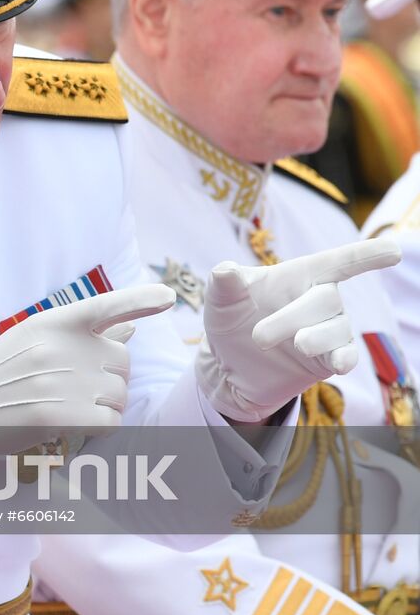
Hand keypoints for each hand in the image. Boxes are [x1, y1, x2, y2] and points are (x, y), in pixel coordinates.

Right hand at [0, 284, 175, 458]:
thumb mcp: (35, 341)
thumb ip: (83, 335)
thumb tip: (129, 328)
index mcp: (52, 322)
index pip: (105, 305)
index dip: (140, 299)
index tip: (168, 297)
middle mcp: (59, 346)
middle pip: (122, 361)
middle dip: (110, 378)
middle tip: (75, 388)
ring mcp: (59, 381)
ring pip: (120, 395)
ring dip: (105, 406)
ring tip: (70, 406)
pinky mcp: (58, 416)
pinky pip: (110, 422)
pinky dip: (99, 427)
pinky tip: (73, 425)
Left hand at [196, 239, 400, 422]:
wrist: (227, 363)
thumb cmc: (230, 318)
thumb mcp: (220, 300)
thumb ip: (224, 283)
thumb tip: (224, 271)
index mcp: (299, 275)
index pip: (338, 262)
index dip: (366, 255)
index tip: (393, 250)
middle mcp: (321, 299)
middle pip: (327, 299)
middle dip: (293, 317)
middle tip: (258, 337)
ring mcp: (329, 330)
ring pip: (338, 328)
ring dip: (313, 338)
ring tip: (290, 345)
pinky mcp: (329, 359)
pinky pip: (347, 356)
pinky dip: (343, 359)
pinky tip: (336, 363)